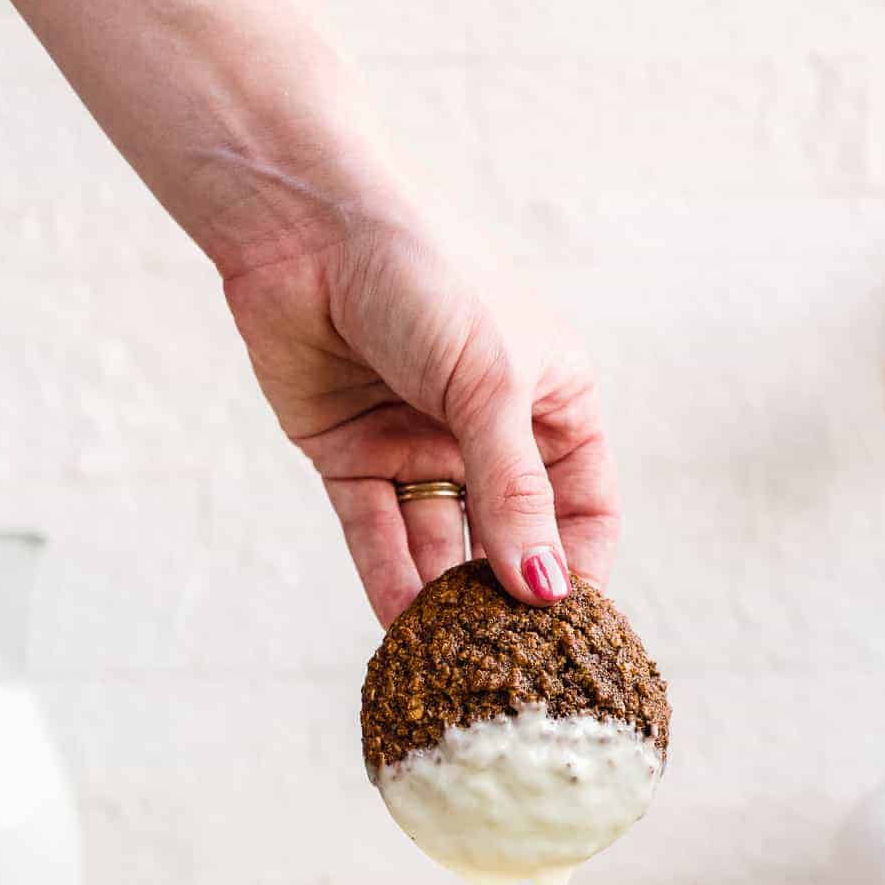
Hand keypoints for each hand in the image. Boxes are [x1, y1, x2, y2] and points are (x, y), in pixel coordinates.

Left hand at [223, 213, 617, 626]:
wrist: (301, 221)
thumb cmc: (423, 275)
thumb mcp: (489, 384)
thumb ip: (515, 492)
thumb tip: (545, 592)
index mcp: (549, 399)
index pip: (583, 506)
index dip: (578, 564)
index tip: (572, 628)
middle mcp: (487, 429)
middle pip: (509, 535)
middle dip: (507, 594)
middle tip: (508, 662)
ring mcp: (419, 444)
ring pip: (441, 541)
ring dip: (445, 597)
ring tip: (454, 659)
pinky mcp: (353, 457)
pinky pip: (378, 533)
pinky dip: (388, 579)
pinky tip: (402, 630)